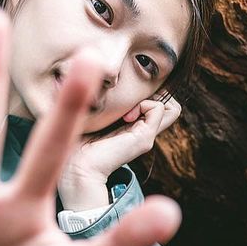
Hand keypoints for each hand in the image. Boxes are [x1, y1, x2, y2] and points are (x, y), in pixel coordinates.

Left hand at [58, 93, 181, 209]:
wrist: (75, 165)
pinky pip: (159, 107)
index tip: (124, 98)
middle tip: (130, 101)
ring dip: (150, 98)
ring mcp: (147, 136)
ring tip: (127, 110)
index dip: (148, 93)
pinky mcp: (145, 138)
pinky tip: (126, 115)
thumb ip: (107, 105)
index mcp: (134, 128)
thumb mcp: (96, 115)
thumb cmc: (78, 139)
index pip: (158, 105)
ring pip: (171, 106)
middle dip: (155, 94)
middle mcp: (144, 132)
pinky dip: (145, 103)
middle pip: (170, 107)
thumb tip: (108, 80)